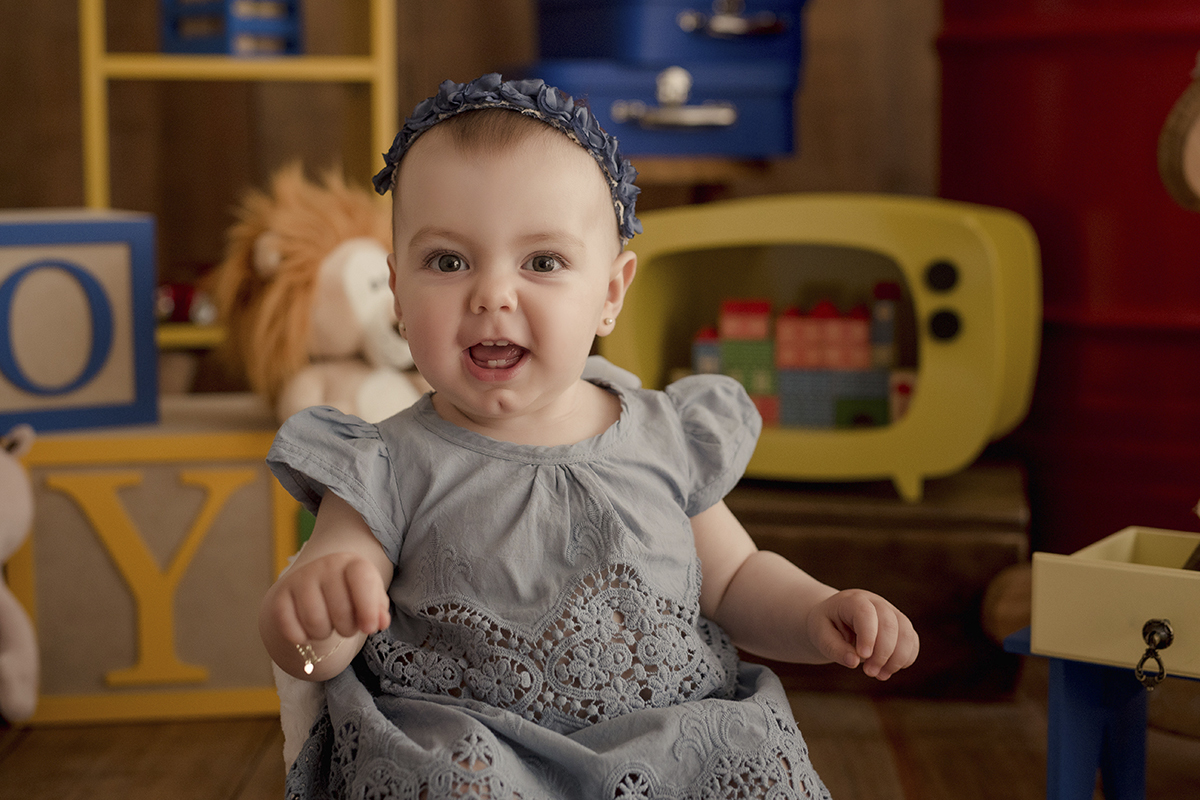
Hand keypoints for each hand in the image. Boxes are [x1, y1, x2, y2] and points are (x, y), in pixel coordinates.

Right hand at [267, 552, 390, 645]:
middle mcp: (324, 565)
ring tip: (327, 626)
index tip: (370, 628)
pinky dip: (301, 638)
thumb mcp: (369, 597)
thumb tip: (380, 623)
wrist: (313, 587)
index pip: (362, 580)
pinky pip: (291, 629)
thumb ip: (379, 609)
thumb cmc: (348, 595)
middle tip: (346, 626)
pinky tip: (306, 632)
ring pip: (315, 622)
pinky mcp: (280, 596)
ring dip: (324, 634)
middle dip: (347, 629)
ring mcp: (300, 579)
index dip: (368, 608)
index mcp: (351, 563)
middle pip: (340, 611)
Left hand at [807, 589, 918, 679]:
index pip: (866, 613)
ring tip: (879, 675)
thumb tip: (853, 662)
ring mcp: (891, 613)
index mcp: (852, 600)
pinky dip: (905, 659)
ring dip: (897, 659)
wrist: (835, 619)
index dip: (868, 635)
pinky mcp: (900, 627)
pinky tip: (888, 670)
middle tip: (869, 673)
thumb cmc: (825, 626)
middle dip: (883, 653)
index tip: (863, 656)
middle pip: (890, 624)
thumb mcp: (819, 635)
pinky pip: (912, 641)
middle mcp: (876, 603)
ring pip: (906, 633)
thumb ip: (833, 648)